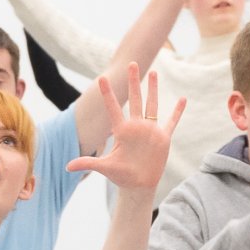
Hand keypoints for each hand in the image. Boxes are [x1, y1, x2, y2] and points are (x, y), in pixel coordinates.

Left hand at [65, 64, 176, 192]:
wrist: (138, 185)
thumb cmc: (121, 176)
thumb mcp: (104, 168)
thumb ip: (87, 163)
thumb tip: (67, 167)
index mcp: (122, 130)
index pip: (113, 108)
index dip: (107, 94)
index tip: (101, 78)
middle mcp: (136, 126)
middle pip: (134, 99)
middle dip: (133, 82)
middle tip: (132, 64)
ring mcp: (150, 130)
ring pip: (152, 104)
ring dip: (153, 89)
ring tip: (153, 72)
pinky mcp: (163, 138)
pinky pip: (171, 122)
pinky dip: (178, 112)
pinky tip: (183, 99)